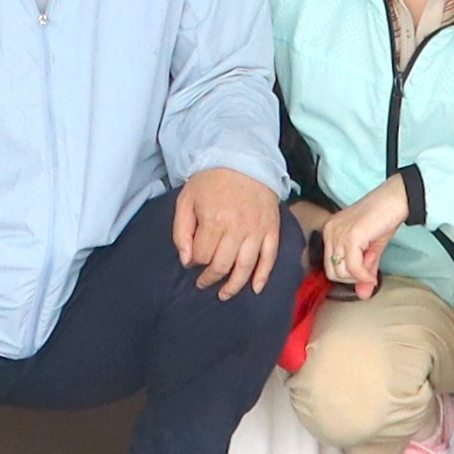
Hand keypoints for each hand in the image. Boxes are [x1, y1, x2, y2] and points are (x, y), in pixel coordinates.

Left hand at [173, 163, 286, 297]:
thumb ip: (181, 232)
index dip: (195, 261)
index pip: (203, 255)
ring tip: (224, 295)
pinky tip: (255, 289)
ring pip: (246, 267)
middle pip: (223, 265)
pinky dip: (263, 276)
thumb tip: (187, 261)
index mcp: (214, 220)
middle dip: (210, 278)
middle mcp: (237, 228)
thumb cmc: (210, 181)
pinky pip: (269, 258)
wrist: (243, 159)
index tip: (192, 260)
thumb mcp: (186, 200)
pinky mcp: (271, 229)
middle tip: (203, 283)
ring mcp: (257, 230)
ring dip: (234, 285)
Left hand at [322, 177, 410, 293]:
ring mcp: (339, 233)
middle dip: (352, 279)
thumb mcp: (371, 248)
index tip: (363, 275)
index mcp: (331, 231)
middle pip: (332, 271)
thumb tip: (363, 295)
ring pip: (342, 271)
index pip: (329, 265)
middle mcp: (330, 231)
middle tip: (368, 274)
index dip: (347, 275)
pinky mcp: (351, 236)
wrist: (395, 199)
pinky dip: (364, 275)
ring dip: (358, 277)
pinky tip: (373, 274)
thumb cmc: (383, 218)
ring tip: (372, 270)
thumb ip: (364, 270)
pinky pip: (353, 267)